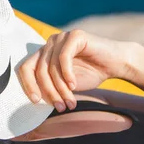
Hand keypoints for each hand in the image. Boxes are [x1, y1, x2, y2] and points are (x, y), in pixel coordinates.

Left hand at [18, 30, 136, 111]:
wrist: (117, 63)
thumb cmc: (92, 73)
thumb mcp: (66, 84)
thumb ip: (51, 86)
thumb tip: (36, 100)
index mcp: (45, 53)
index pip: (26, 67)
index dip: (28, 85)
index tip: (36, 101)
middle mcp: (50, 43)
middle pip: (39, 70)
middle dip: (49, 92)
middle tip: (60, 107)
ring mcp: (62, 37)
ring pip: (51, 67)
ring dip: (60, 88)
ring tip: (70, 102)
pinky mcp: (75, 36)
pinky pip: (63, 58)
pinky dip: (67, 75)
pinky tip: (74, 86)